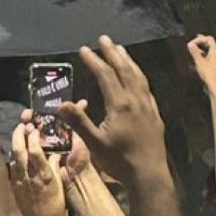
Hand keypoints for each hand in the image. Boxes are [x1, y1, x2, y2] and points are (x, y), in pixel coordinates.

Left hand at [10, 124, 64, 215]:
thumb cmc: (54, 205)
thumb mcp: (60, 185)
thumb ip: (56, 167)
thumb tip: (54, 154)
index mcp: (43, 174)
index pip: (34, 150)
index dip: (33, 137)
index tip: (34, 129)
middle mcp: (29, 174)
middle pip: (19, 149)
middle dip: (19, 134)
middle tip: (22, 125)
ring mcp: (19, 179)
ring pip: (13, 156)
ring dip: (15, 143)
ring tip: (18, 134)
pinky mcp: (13, 184)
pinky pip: (11, 165)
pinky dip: (13, 156)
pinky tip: (17, 152)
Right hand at [59, 37, 166, 186]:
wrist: (150, 177)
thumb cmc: (120, 161)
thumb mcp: (95, 144)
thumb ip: (79, 122)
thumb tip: (61, 104)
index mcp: (120, 104)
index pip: (105, 75)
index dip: (94, 60)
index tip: (84, 49)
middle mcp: (135, 100)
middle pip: (124, 69)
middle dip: (112, 52)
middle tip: (104, 38)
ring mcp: (147, 107)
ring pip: (138, 76)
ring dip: (128, 60)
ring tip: (121, 49)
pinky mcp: (155, 115)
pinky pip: (147, 88)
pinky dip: (140, 76)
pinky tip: (138, 77)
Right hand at [186, 35, 215, 94]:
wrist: (214, 87)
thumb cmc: (209, 75)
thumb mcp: (199, 61)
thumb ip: (194, 52)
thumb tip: (190, 44)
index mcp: (215, 51)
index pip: (209, 39)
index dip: (200, 39)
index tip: (192, 43)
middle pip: (210, 44)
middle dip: (201, 42)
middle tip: (194, 41)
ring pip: (210, 51)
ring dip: (202, 50)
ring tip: (194, 51)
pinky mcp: (215, 67)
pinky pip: (209, 58)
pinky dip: (203, 56)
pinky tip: (197, 61)